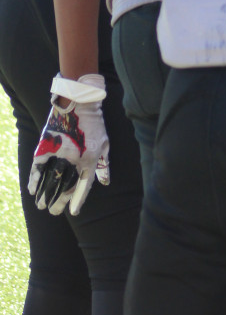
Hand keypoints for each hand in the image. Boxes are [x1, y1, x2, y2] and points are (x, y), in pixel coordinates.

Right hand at [29, 74, 108, 215]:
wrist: (78, 102)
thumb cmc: (94, 124)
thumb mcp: (105, 144)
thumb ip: (105, 165)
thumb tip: (105, 183)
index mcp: (90, 159)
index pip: (83, 186)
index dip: (78, 200)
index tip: (73, 212)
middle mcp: (74, 159)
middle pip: (64, 187)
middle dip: (58, 202)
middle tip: (54, 212)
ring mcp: (59, 153)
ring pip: (50, 180)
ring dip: (44, 195)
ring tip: (41, 206)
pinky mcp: (46, 145)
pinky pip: (38, 166)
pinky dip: (34, 179)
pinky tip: (31, 190)